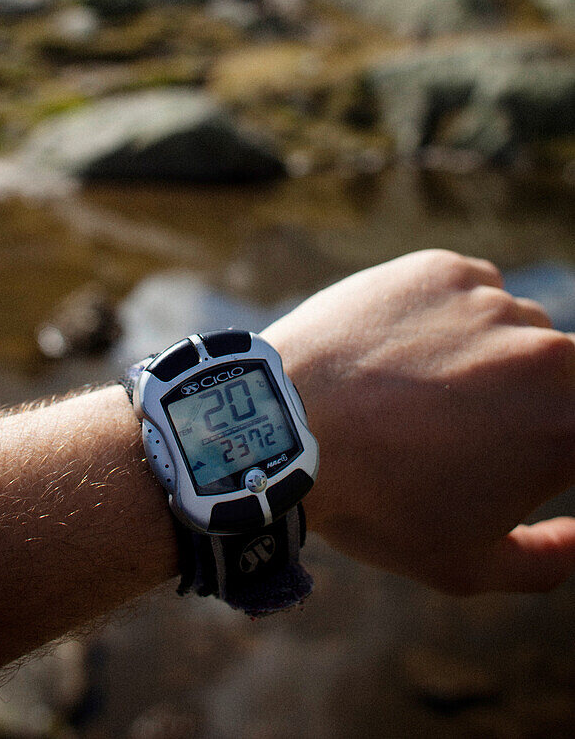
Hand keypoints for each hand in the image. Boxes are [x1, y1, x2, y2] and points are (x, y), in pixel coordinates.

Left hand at [263, 249, 574, 594]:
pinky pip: (471, 289)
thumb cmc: (377, 504)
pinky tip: (402, 349)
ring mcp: (492, 303)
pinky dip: (450, 314)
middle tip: (464, 426)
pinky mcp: (442, 269)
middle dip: (527, 399)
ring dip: (489, 353)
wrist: (288, 428)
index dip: (552, 442)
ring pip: (516, 325)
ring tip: (421, 389)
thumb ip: (548, 559)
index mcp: (566, 428)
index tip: (510, 450)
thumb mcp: (468, 565)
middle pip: (562, 371)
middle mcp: (546, 355)